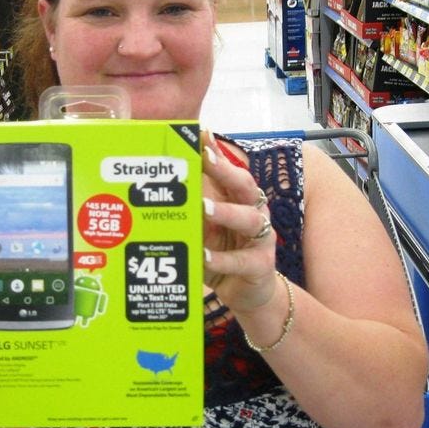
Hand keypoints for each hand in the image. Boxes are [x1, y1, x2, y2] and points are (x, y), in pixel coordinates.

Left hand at [201, 132, 277, 314]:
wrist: (248, 293)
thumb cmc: (224, 254)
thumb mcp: (206, 229)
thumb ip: (194, 207)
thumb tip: (167, 183)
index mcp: (240, 201)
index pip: (230, 171)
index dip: (217, 153)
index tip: (201, 135)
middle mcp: (255, 213)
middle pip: (245, 186)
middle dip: (225, 171)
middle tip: (204, 159)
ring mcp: (261, 239)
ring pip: (249, 219)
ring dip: (226, 212)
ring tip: (204, 208)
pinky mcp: (260, 266)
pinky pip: (242, 261)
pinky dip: (222, 258)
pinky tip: (204, 256)